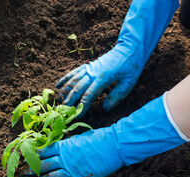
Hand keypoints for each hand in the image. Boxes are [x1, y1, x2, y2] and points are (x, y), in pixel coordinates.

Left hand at [25, 127, 124, 176]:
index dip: (33, 155)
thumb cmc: (99, 138)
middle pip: (43, 165)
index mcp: (64, 146)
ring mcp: (71, 170)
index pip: (44, 151)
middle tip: (22, 174)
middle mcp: (65, 158)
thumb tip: (60, 147)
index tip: (25, 157)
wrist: (113, 146)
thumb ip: (68, 144)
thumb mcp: (79, 137)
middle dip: (31, 170)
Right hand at [56, 0, 179, 116]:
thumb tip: (105, 109)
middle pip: (77, 88)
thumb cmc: (131, 66)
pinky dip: (65, 79)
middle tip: (62, 112)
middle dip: (69, 101)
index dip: (81, 107)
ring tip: (58, 102)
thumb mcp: (129, 83)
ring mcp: (89, 68)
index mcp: (103, 78)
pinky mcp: (88, 65)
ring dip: (65, 91)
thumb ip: (116, 96)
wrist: (129, 47)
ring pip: (73, 80)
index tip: (76, 116)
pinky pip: (74, 72)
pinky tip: (58, 86)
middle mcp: (93, 73)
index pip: (89, 95)